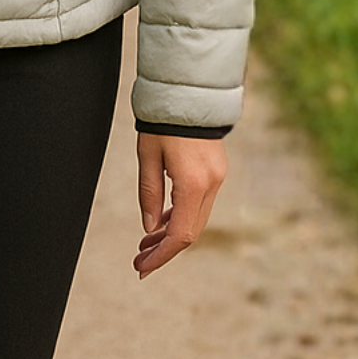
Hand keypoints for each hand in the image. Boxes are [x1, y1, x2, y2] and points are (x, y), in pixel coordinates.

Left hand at [134, 132, 227, 275]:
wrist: (187, 89)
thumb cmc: (161, 118)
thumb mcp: (147, 155)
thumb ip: (149, 193)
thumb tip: (149, 228)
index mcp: (194, 183)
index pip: (180, 235)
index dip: (161, 256)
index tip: (142, 269)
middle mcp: (212, 185)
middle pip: (191, 231)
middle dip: (164, 248)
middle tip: (139, 260)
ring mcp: (217, 178)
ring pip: (196, 219)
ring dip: (172, 233)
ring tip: (145, 244)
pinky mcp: (216, 170)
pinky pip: (199, 203)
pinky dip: (180, 216)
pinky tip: (162, 222)